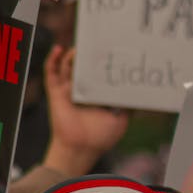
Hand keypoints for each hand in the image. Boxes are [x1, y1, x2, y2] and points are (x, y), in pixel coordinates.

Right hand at [41, 47, 129, 174]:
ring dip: (72, 55)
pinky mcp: (56, 92)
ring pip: (68, 67)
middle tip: (97, 45)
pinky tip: (59, 49)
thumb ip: (128, 104)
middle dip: (88, 56)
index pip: (99, 75)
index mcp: (96, 96)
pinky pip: (51, 73)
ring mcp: (68, 91)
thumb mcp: (122, 118)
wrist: (82, 148)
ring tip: (80, 47)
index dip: (103, 63)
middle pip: (83, 68)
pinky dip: (53, 60)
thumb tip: (142, 92)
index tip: (113, 51)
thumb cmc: (101, 137)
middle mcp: (82, 91)